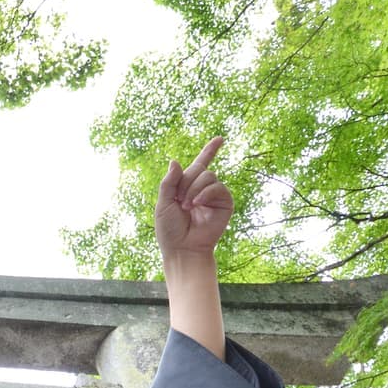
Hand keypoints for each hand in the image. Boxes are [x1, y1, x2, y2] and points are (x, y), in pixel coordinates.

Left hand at [155, 136, 232, 256]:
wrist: (182, 248)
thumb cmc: (170, 230)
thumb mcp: (163, 203)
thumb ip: (169, 182)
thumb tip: (175, 161)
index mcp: (187, 187)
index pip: (199, 165)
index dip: (210, 151)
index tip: (220, 139)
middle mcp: (202, 189)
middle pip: (198, 169)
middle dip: (185, 182)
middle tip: (179, 201)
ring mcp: (214, 196)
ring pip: (208, 176)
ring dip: (193, 189)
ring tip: (187, 207)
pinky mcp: (225, 203)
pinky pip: (218, 187)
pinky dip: (205, 193)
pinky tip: (197, 204)